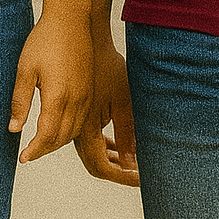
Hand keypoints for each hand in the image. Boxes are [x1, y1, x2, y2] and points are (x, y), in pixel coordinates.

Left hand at [9, 9, 92, 162]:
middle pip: (62, 138)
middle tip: (29, 153)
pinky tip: (58, 126)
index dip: (34, 151)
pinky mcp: (90, 89)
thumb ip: (20, 101)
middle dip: (45, 149)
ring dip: (58, 142)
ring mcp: (86, 95)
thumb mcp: (25, 69)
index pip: (47, 136)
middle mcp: (76, 99)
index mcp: (58, 96)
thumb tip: (14, 130)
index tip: (23, 158)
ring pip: (74, 131)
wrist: (70, 19)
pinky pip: (82, 120)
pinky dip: (69, 130)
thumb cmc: (44, 41)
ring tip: (41, 143)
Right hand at [74, 31, 139, 186]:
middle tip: (142, 175)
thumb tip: (132, 164)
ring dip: (114, 160)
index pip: (101, 167)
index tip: (142, 179)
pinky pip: (92, 139)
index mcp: (85, 128)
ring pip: (93, 153)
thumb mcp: (123, 98)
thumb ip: (126, 132)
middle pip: (96, 164)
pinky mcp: (79, 112)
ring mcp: (76, 121)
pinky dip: (107, 147)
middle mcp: (77, 129)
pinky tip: (121, 146)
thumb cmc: (107, 65)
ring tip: (135, 164)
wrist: (85, 39)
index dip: (122, 178)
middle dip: (119, 173)